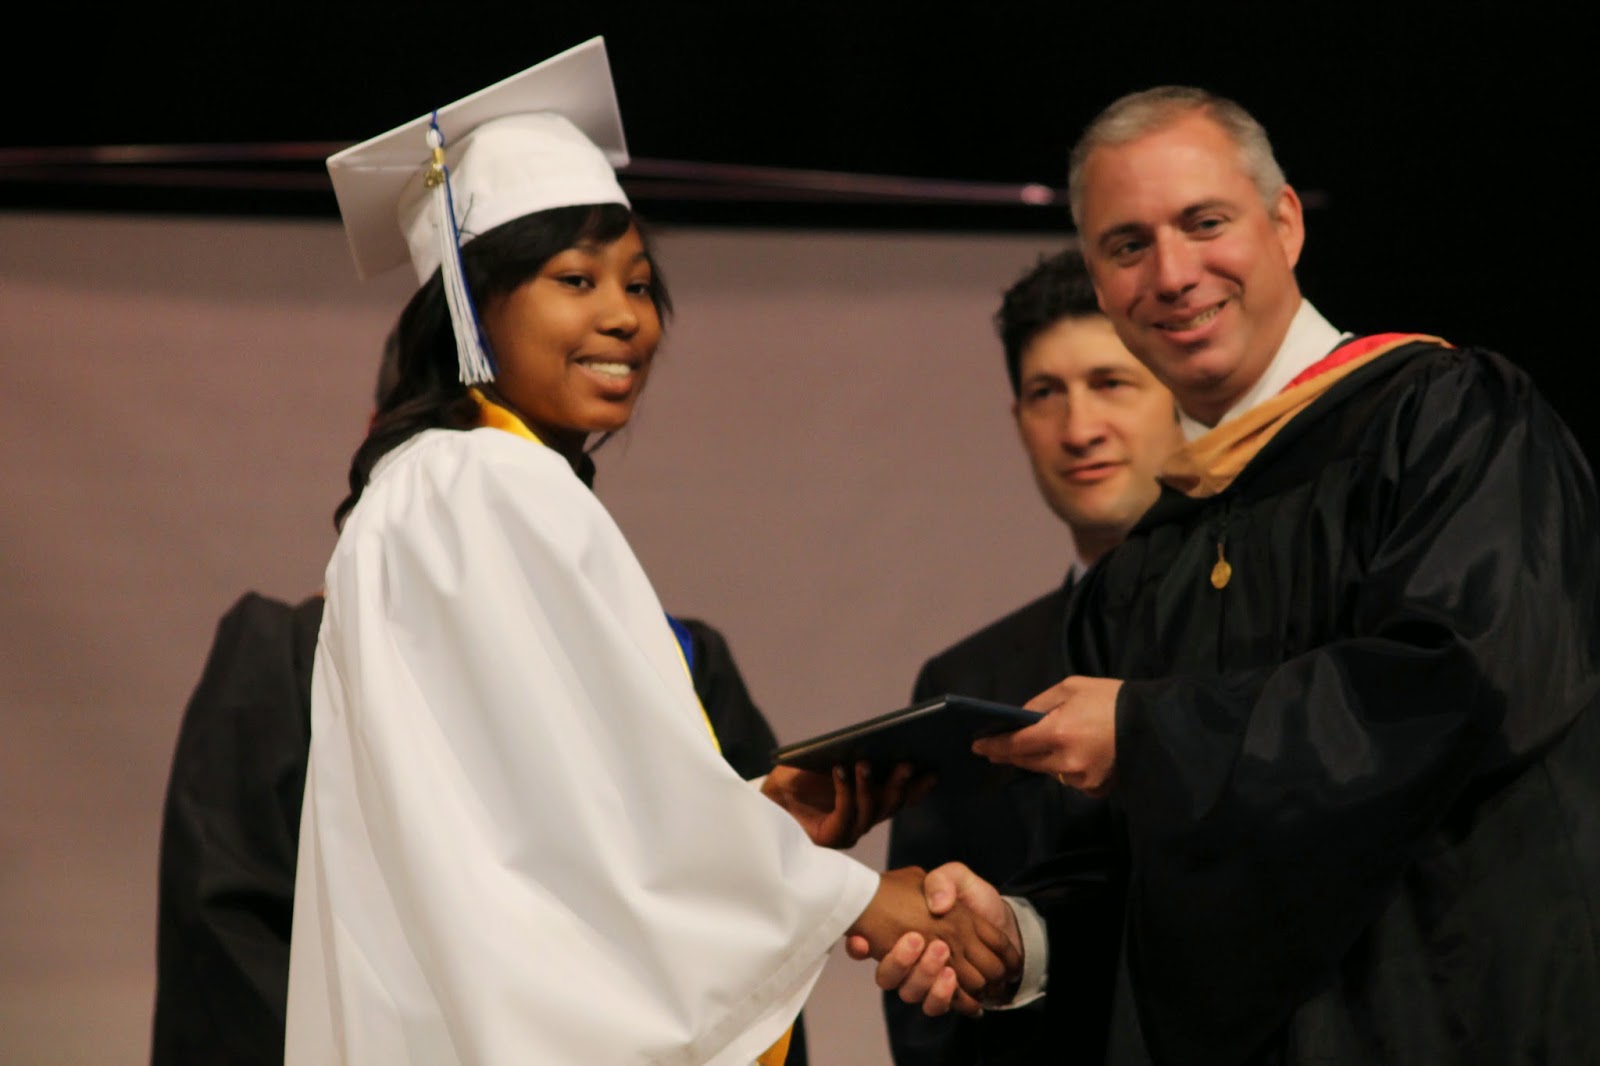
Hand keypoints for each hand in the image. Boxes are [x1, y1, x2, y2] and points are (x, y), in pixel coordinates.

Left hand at [761, 761, 933, 847]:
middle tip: (908, 763)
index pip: (900, 797)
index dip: (919, 788)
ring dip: (870, 786)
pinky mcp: (829, 838)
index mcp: (867, 802)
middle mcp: (862, 819)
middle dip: (901, 785)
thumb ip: (848, 754)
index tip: (934, 770)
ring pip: (870, 812)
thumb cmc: (794, 778)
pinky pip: (844, 815)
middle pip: (890, 805)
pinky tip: (840, 769)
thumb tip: (874, 740)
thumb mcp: (824, 760)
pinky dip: (844, 791)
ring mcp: (847, 830)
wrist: (763, 800)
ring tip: (865, 761)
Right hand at [847, 862, 1019, 1016]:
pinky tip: (954, 978)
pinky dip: (944, 996)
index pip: (865, 944)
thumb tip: (936, 905)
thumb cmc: (974, 900)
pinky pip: (935, 1005)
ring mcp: (927, 979)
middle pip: (886, 976)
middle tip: (917, 940)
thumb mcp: (958, 878)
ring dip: (924, 978)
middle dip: (897, 962)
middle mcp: (909, 959)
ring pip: (910, 993)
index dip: (857, 946)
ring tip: (944, 964)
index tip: (862, 940)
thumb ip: (943, 881)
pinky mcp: (949, 995)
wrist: (1005, 924)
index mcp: (901, 930)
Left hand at [971, 675, 1121, 796]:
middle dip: (1011, 755)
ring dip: (1042, 760)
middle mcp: (1065, 761)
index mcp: (1058, 732)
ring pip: (1049, 771)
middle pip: (1028, 761)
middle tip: (994, 750)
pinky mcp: (1095, 789)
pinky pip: (1070, 779)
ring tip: (1042, 746)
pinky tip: (1075, 754)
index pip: (1016, 745)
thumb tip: (1021, 717)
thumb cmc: (1111, 699)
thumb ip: (1041, 703)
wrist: (1153, 723)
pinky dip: (1066, 768)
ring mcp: (1081, 779)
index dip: (995, 746)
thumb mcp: (1072, 688)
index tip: (977, 746)